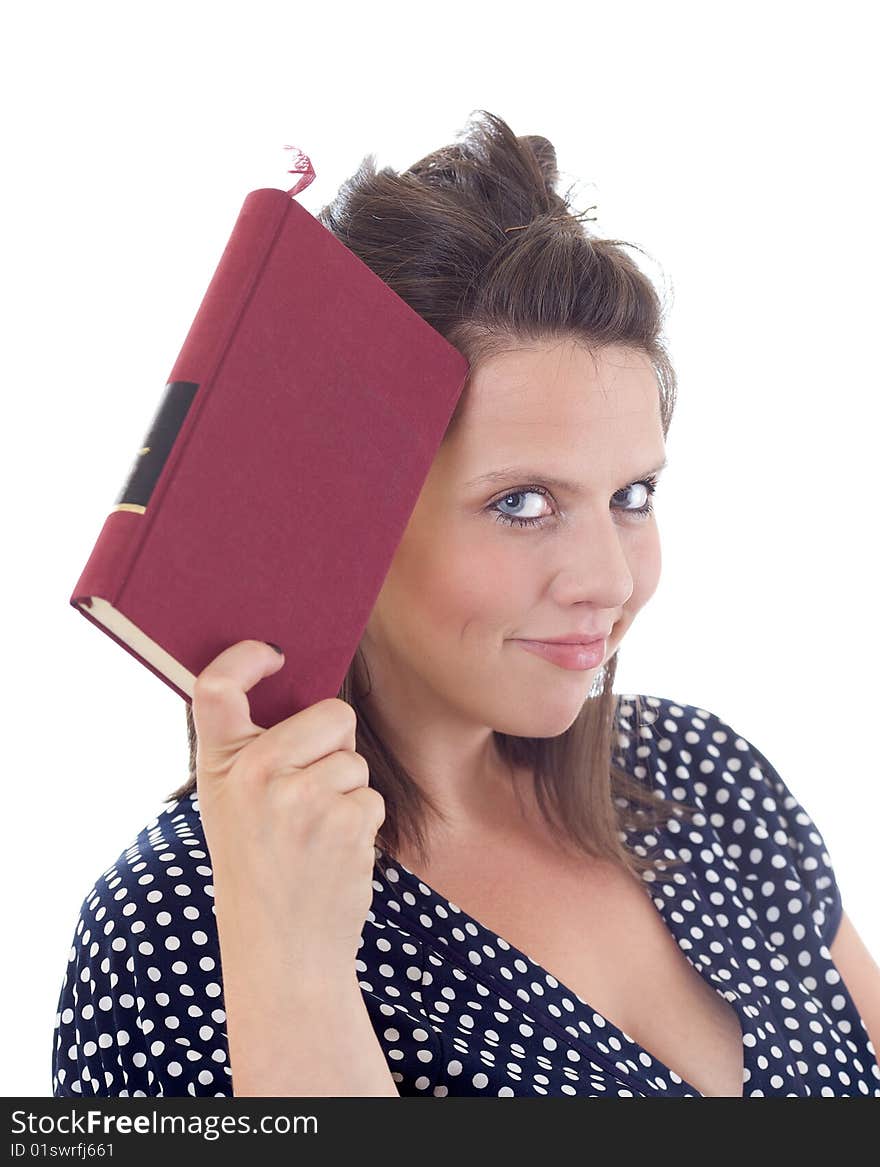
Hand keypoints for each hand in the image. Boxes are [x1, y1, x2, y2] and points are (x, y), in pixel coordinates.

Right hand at [191, 639, 385, 981]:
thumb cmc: (259, 872)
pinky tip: (333, 853)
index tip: (272, 653)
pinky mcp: (344, 821)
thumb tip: (306, 697)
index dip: (244, 657)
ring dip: (347, 792)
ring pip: (355, 760)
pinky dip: (362, 822)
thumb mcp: (231, 809)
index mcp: (219, 767)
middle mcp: (255, 775)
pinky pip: (372, 795)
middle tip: (309, 791)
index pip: (216, 688)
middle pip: (332, 713)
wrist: (282, 952)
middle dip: (336, 745)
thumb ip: (253, 755)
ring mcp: (301, 797)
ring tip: (315, 835)